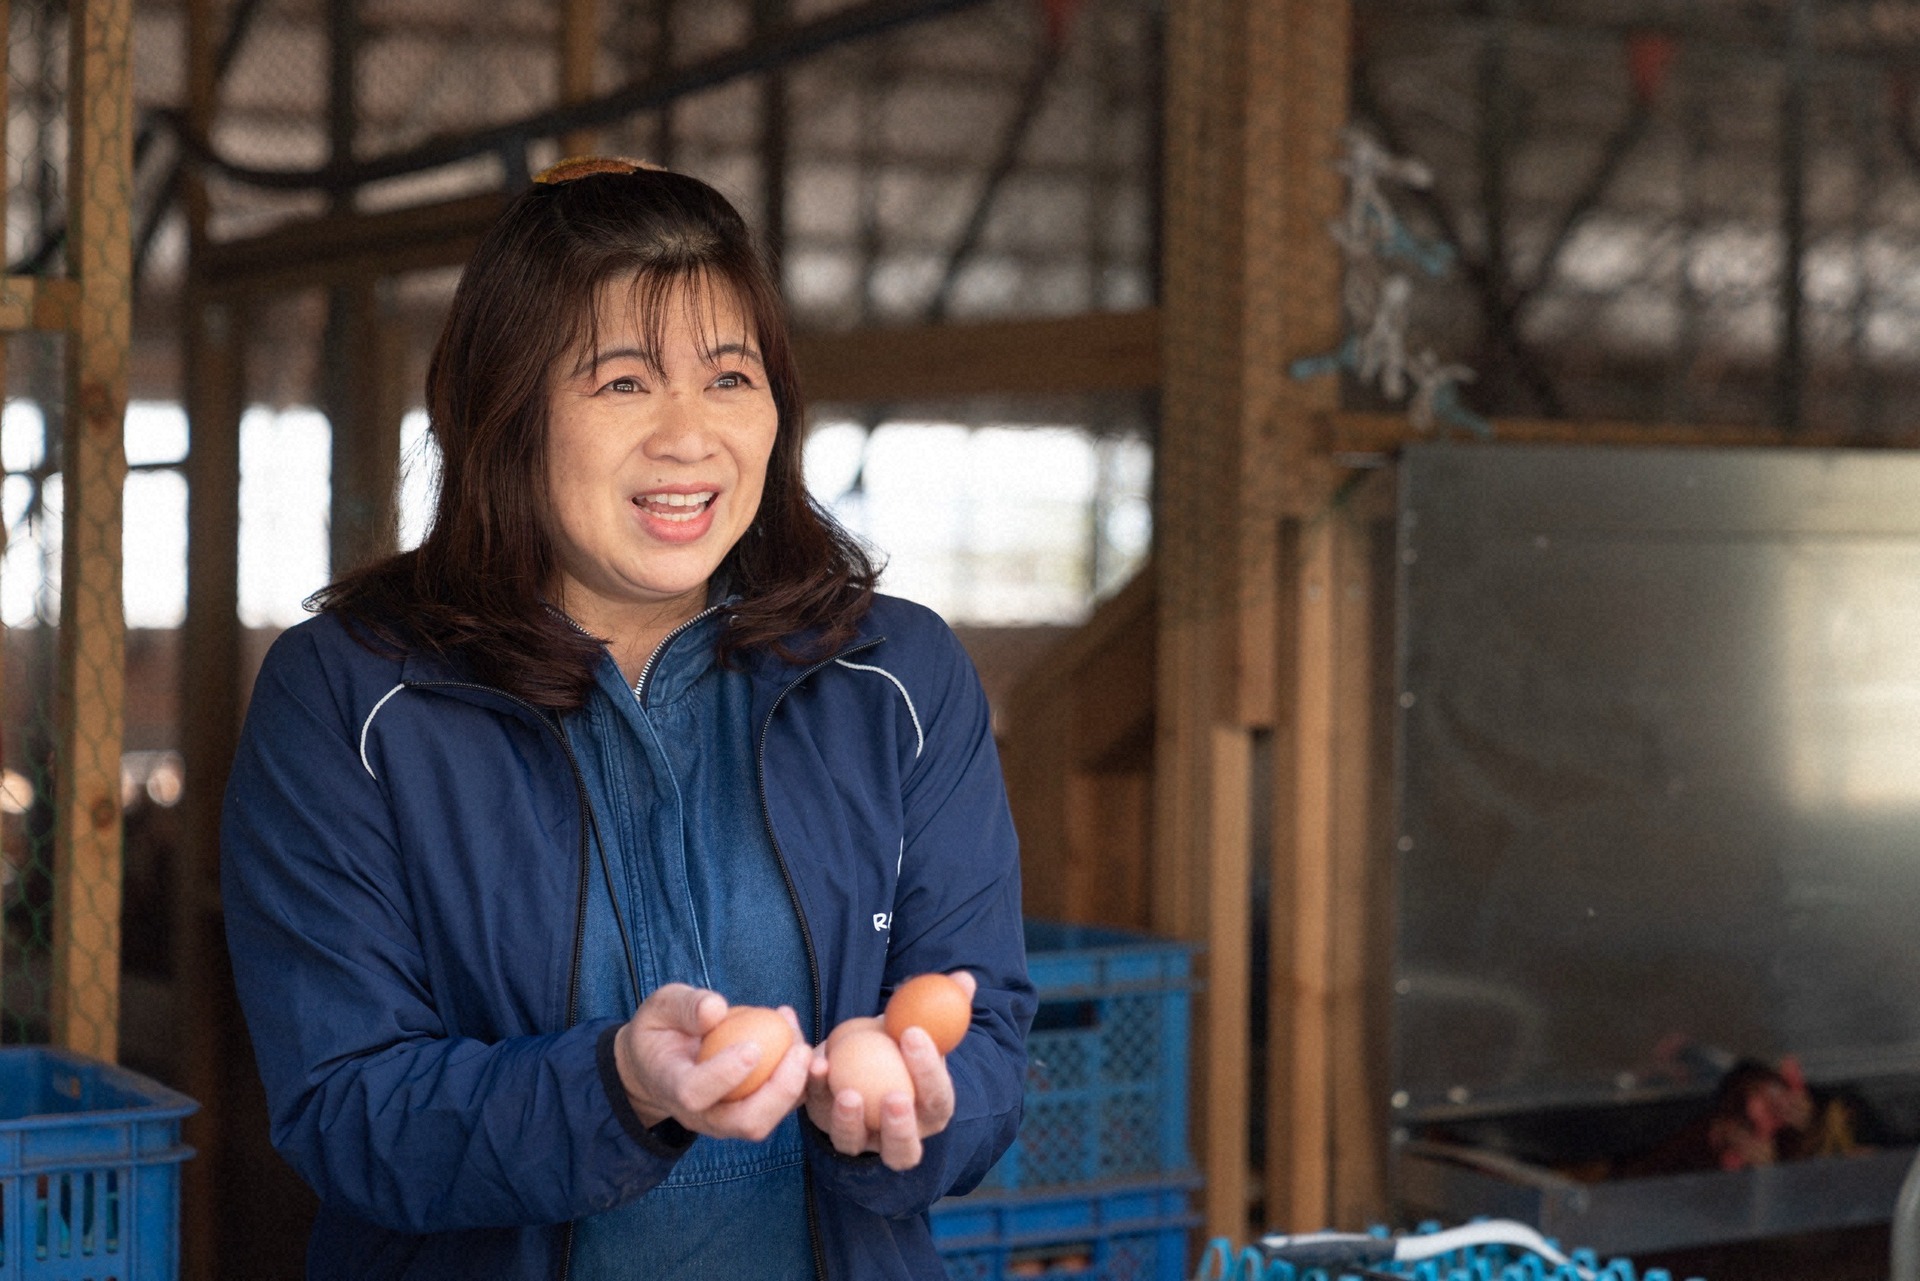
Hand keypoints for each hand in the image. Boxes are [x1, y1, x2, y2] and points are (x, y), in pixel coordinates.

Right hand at [613, 984, 810, 1141]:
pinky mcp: (749, 1113)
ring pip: (768, 1120)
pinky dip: (801, 1081)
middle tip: (799, 1049)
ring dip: (796, 1084)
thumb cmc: (662, 1031)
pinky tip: (801, 1041)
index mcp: (670, 1086)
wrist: (659, 1065)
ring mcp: (726, 1121)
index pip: (695, 1093)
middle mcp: (700, 1114)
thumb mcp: (661, 1007)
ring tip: (801, 1040)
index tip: (753, 1047)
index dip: (725, 1074)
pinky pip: (782, 1106)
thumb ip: (684, 1006)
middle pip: (745, 1122)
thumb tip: (716, 1008)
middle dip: (780, 1091)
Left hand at [807, 970, 976, 1170]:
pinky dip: (815, 1090)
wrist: (865, 1054)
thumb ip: (943, 1003)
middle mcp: (899, 1136)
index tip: (912, 1034)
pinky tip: (815, 1064)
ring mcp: (860, 1137)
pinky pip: (817, 1112)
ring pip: (854, 1143)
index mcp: (932, 1110)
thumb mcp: (921, 1023)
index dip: (929, 1071)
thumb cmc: (901, 1041)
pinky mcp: (826, 1124)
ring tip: (847, 1092)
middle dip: (900, 1127)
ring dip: (849, 1121)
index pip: (937, 1098)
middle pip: (903, 1149)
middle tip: (893, 1096)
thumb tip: (964, 980)